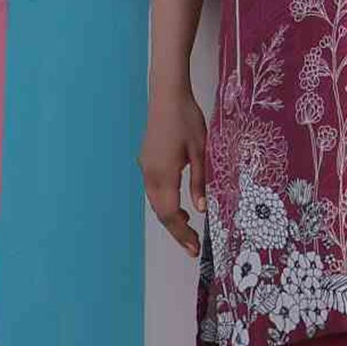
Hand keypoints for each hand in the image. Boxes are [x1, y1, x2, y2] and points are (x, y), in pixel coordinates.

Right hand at [139, 85, 208, 255]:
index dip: (182, 234)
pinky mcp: (146, 161)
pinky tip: (179, 204)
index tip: (194, 249)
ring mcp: (145, 167)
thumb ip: (199, 181)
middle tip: (192, 247)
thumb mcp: (201, 151)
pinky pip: (154, 190)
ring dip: (170, 217)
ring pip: (155, 202)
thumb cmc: (187, 120)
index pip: (171, 214)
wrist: (167, 96)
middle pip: (160, 212)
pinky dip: (165, 203)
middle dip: (176, 231)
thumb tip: (200, 210)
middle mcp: (150, 174)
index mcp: (163, 174)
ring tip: (188, 229)